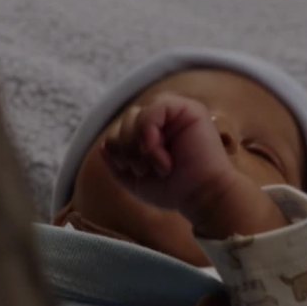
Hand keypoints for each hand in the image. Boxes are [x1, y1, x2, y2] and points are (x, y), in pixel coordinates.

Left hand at [101, 94, 286, 238]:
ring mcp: (174, 113)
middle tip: (145, 170)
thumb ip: (117, 162)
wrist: (202, 196)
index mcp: (149, 133)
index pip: (117, 130)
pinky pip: (153, 109)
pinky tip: (161, 154)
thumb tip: (104, 145)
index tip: (135, 172)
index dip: (117, 151)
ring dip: (139, 146)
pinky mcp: (188, 109)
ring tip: (158, 165)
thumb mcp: (134, 180)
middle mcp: (161, 120)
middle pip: (124, 121)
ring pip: (134, 114)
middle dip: (126, 149)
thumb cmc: (174, 190)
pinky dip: (150, 133)